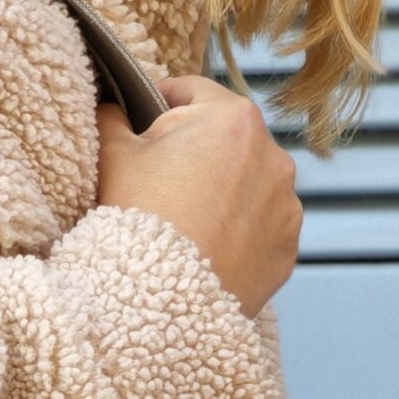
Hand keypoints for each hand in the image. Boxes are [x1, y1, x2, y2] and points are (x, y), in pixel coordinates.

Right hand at [94, 76, 301, 318]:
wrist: (164, 308)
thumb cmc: (139, 225)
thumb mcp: (113, 158)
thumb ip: (112, 118)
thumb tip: (113, 107)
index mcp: (232, 118)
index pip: (190, 91)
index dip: (157, 104)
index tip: (140, 127)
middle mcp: (273, 154)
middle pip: (224, 139)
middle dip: (194, 154)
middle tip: (157, 186)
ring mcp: (286, 204)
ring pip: (247, 184)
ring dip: (222, 192)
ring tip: (186, 223)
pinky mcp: (287, 246)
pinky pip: (260, 228)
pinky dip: (238, 232)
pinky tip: (207, 248)